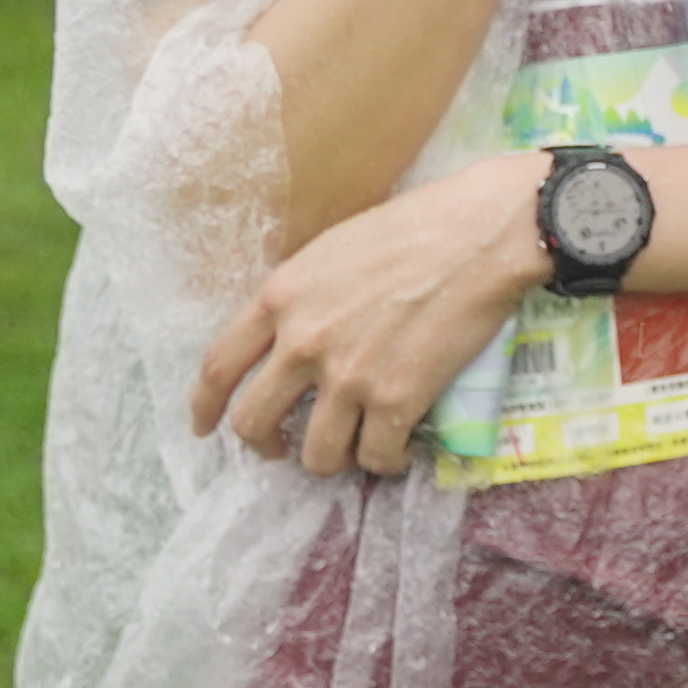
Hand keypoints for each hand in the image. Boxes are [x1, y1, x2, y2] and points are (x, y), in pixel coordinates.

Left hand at [188, 151, 546, 477]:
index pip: (218, 367)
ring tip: (353, 448)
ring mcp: (349, 376)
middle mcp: (304, 342)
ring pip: (316, 455)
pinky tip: (398, 450)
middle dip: (264, 445)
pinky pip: (377, 457)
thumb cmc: (417, 225)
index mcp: (281, 297)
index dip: (205, 406)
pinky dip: (386, 462)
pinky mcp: (398, 399)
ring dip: (332, 460)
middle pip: (253, 423)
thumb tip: (291, 335)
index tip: (206, 427)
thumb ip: (301, 295)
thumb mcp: (333, 248)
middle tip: (283, 446)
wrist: (483, 233)